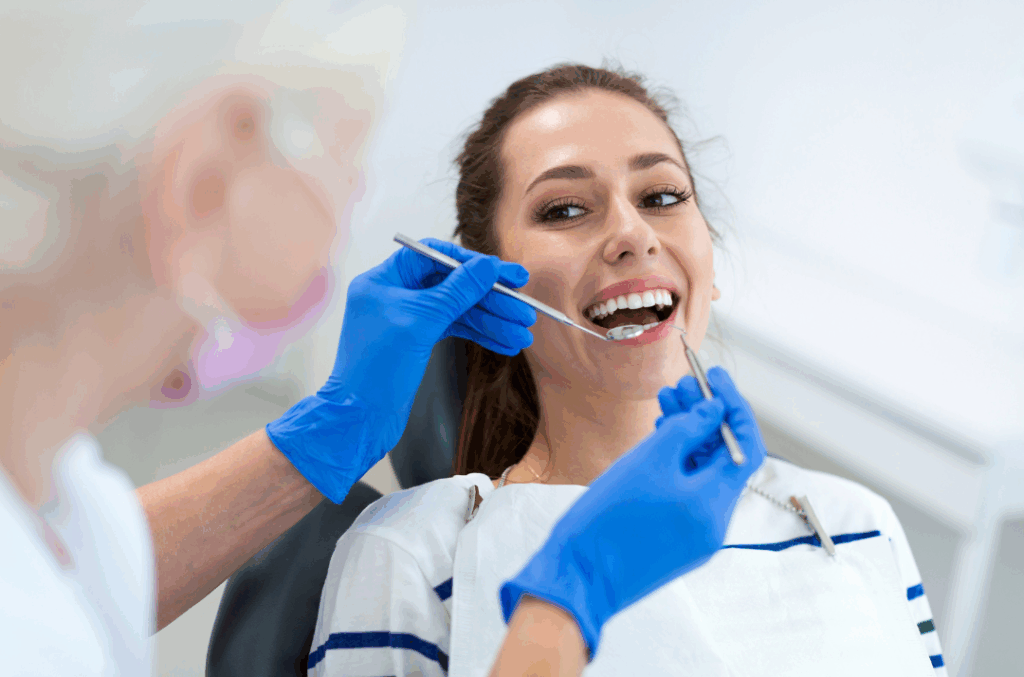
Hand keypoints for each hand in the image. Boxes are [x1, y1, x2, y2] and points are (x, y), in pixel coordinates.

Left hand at [267, 239, 535, 501]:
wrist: (360, 419)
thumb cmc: (376, 369)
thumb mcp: (421, 321)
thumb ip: (457, 291)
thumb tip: (487, 266)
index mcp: (384, 280)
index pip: (436, 257)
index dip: (473, 264)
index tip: (506, 273)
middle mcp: (395, 295)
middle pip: (452, 286)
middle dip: (490, 300)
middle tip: (524, 310)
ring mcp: (407, 319)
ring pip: (457, 311)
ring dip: (491, 322)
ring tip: (523, 334)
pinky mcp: (417, 342)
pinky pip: (454, 330)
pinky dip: (480, 336)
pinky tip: (505, 344)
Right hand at [500, 367, 766, 657]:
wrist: (578, 574)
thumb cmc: (608, 519)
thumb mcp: (648, 460)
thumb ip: (687, 429)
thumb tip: (714, 411)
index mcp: (714, 503)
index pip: (744, 446)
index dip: (732, 407)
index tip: (716, 379)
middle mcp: (714, 522)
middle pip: (722, 458)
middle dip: (704, 418)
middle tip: (682, 385)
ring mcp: (696, 534)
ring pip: (702, 474)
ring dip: (688, 437)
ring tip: (664, 402)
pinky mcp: (676, 540)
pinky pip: (687, 492)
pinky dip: (677, 463)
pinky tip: (658, 437)